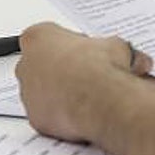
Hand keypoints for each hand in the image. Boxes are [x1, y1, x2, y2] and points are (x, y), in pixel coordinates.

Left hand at [16, 23, 151, 142]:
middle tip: (86, 77)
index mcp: (38, 37)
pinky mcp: (35, 118)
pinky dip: (62, 116)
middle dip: (61, 71)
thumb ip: (113, 49)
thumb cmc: (101, 67)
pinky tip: (81, 114)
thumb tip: (129, 58)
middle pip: (40, 66)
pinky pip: (48, 116)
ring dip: (60, 94)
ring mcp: (27, 93)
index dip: (70, 48)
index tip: (85, 54)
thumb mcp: (116, 46)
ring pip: (41, 93)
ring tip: (87, 98)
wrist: (99, 98)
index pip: (49, 38)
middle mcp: (25, 64)